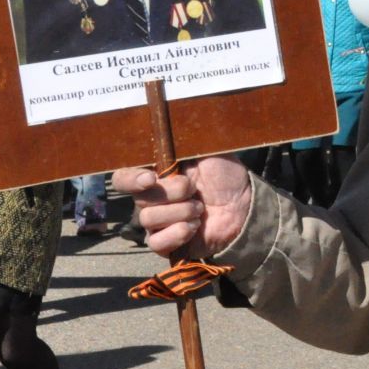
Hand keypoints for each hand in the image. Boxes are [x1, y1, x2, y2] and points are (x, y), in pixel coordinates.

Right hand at [111, 156, 252, 258]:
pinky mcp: (168, 243)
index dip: (130, 179)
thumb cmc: (226, 176)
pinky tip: (194, 227)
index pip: (123, 178)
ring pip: (148, 219)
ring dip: (180, 212)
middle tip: (193, 189)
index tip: (151, 178)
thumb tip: (169, 125)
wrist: (246, 205)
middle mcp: (152, 199)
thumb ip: (186, 142)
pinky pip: (156, 243)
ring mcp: (159, 223)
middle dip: (170, 193)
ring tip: (200, 208)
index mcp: (156, 175)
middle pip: (139, 199)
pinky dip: (177, 233)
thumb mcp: (209, 151)